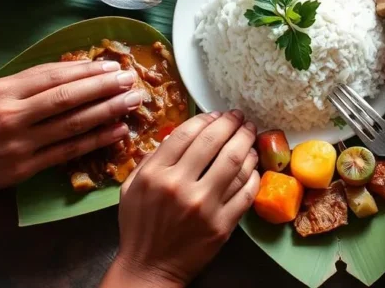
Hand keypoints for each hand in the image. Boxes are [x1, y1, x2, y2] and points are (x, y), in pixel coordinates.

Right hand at [0, 60, 141, 223]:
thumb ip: (29, 82)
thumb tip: (75, 69)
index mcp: (4, 89)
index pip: (53, 75)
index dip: (86, 70)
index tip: (113, 66)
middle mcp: (11, 113)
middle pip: (67, 97)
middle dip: (103, 87)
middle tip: (131, 80)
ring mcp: (19, 142)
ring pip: (72, 123)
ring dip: (107, 111)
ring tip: (132, 102)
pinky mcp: (24, 168)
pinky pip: (67, 151)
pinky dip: (95, 140)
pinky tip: (117, 131)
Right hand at [102, 111, 258, 287]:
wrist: (149, 268)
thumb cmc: (139, 226)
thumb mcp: (132, 187)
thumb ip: (151, 159)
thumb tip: (178, 134)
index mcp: (156, 175)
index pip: (187, 134)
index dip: (206, 119)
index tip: (217, 115)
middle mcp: (181, 187)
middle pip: (215, 142)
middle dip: (231, 124)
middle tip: (239, 117)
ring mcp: (205, 206)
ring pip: (235, 163)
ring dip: (247, 143)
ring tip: (250, 134)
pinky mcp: (223, 225)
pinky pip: (246, 192)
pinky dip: (253, 174)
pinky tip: (253, 164)